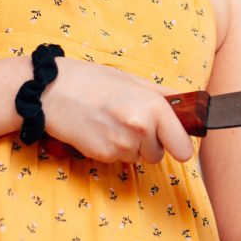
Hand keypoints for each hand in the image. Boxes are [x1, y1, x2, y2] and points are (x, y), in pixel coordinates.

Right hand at [38, 58, 193, 163]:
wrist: (53, 91)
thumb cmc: (93, 81)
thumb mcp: (134, 80)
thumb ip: (164, 95)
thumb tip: (187, 105)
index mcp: (153, 107)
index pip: (183, 146)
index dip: (180, 146)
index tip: (179, 146)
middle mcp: (141, 128)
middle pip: (159, 154)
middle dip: (150, 142)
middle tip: (131, 121)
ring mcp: (121, 144)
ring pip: (138, 158)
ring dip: (131, 146)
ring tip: (112, 122)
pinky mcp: (103, 155)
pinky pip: (118, 159)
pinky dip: (112, 149)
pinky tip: (100, 130)